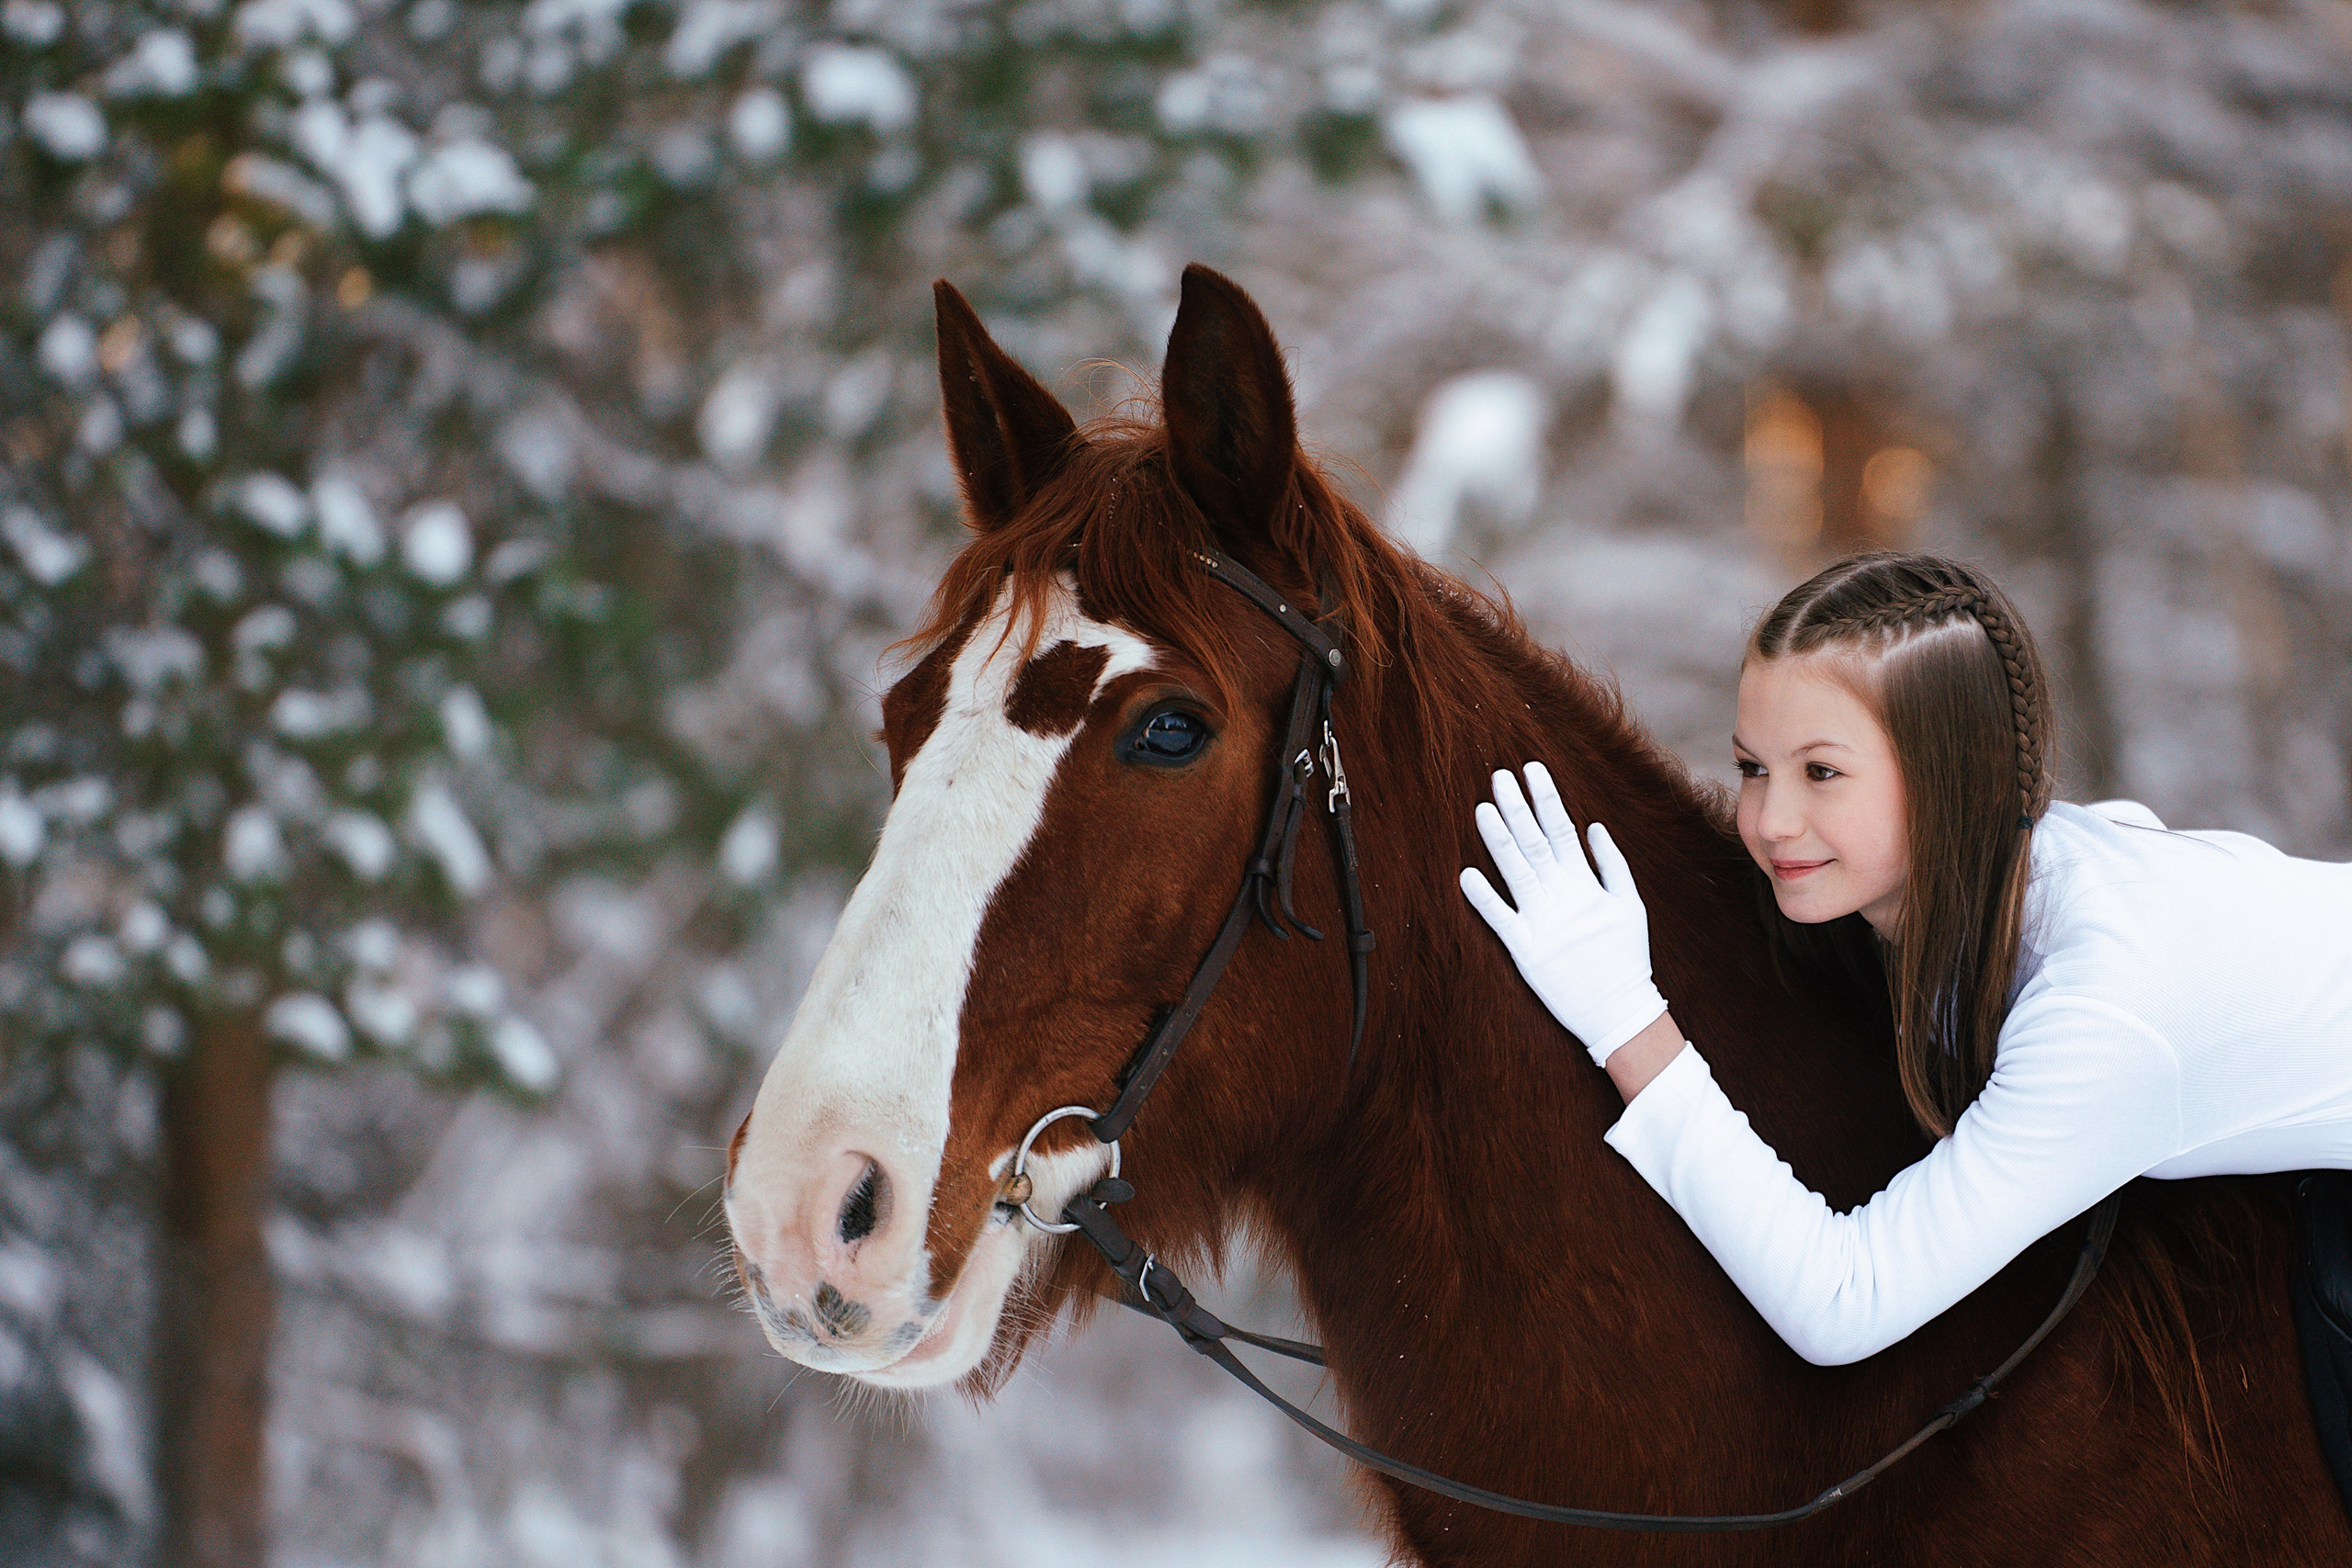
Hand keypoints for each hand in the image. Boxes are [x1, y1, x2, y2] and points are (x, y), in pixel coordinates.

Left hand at [1460, 763, 1667, 1066]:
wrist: (1620, 1012)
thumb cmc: (1626, 958)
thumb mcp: (1631, 906)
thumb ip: (1612, 865)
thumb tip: (1594, 826)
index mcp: (1588, 885)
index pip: (1562, 830)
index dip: (1545, 798)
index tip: (1531, 769)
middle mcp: (1564, 899)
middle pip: (1535, 843)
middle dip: (1517, 807)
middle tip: (1498, 775)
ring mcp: (1544, 923)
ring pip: (1516, 873)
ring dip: (1498, 839)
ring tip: (1482, 808)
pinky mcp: (1526, 951)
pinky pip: (1501, 921)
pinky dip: (1483, 897)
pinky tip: (1465, 874)